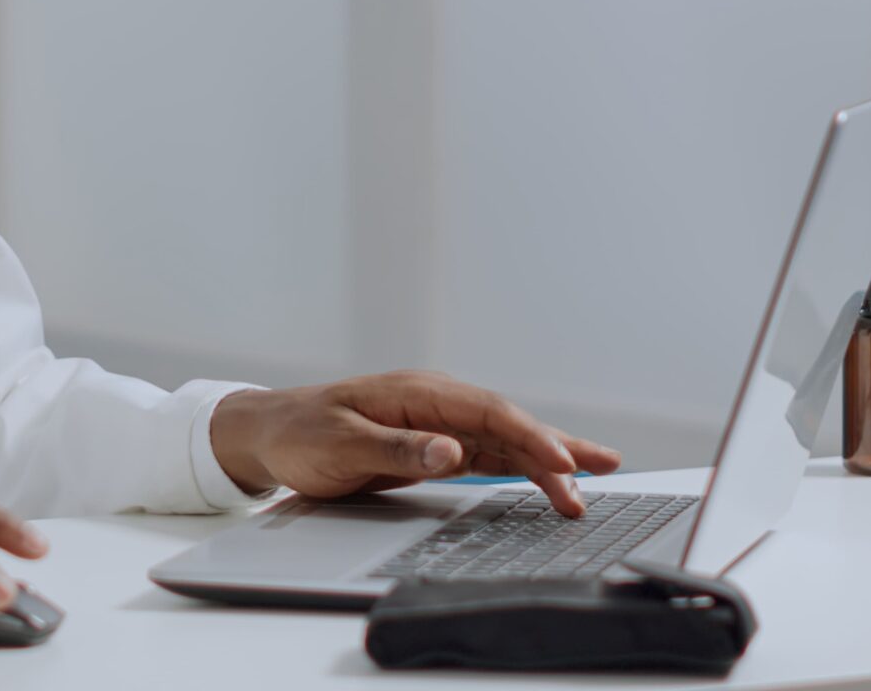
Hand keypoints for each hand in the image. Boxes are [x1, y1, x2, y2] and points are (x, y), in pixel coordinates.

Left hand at [208, 372, 622, 515]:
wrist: (269, 433)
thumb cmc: (301, 435)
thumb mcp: (342, 445)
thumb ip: (398, 449)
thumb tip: (451, 450)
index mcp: (417, 393)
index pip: (487, 413)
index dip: (530, 437)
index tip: (562, 463)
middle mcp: (434, 403)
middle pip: (507, 423)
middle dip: (554, 448)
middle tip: (601, 472)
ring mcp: (436, 423)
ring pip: (503, 439)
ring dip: (546, 459)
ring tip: (594, 477)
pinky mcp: (432, 444)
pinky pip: (487, 453)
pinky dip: (520, 464)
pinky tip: (550, 475)